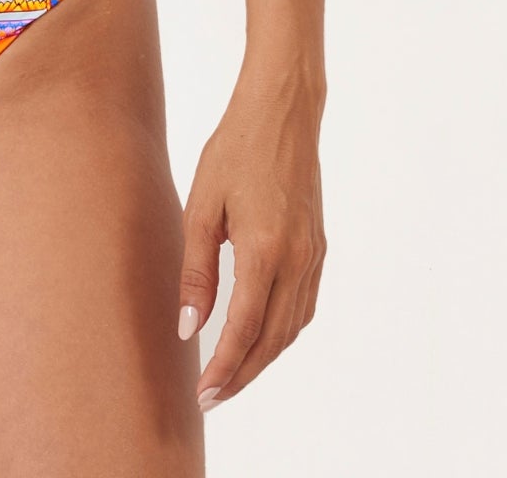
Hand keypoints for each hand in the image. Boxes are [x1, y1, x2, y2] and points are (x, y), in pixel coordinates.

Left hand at [176, 62, 325, 410]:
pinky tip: (261, 334)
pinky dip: (282, 330)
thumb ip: (196, 270)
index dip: (223, 368)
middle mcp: (296, 260)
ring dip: (264, 356)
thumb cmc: (236, 149)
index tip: (203, 394)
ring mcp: (313, 254)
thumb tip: (188, 327)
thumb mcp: (202, 205)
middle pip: (271, 339)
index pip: (243, 330)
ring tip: (233, 373)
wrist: (283, 111)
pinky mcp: (318, 246)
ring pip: (292, 327)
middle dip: (243, 373)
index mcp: (264, 250)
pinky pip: (303, 305)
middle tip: (214, 395)